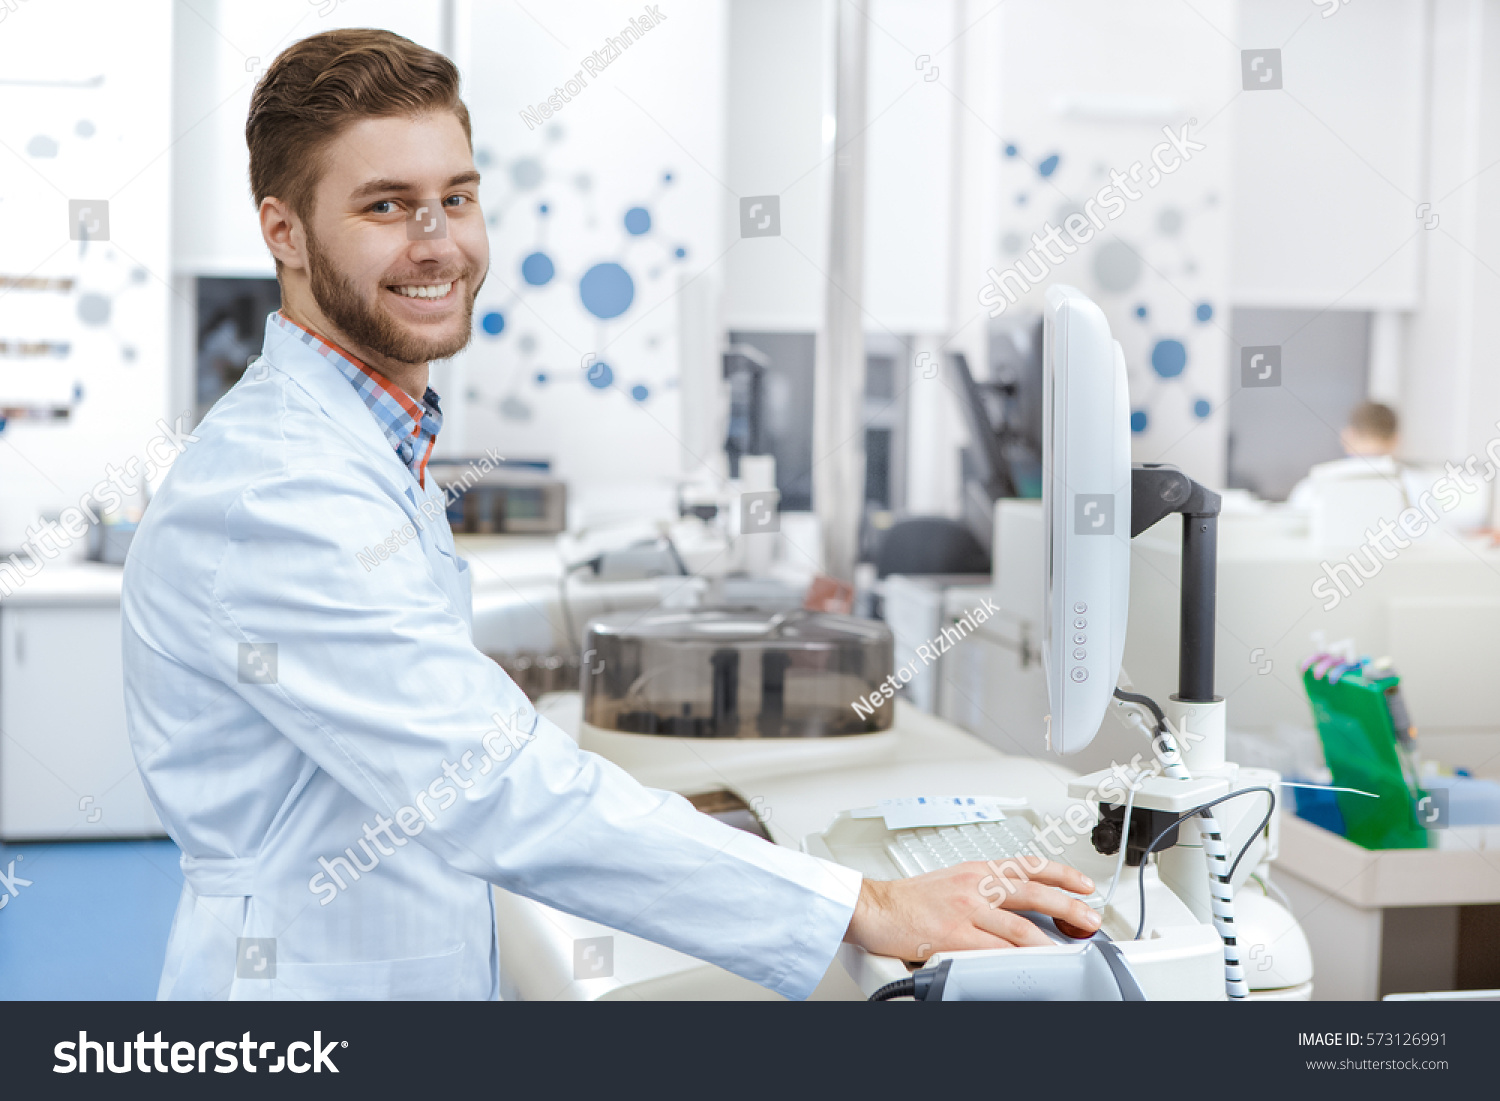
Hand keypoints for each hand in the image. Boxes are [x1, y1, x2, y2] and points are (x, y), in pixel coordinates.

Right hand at [842, 859, 1099, 960]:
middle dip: (1069, 906)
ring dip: (1050, 940)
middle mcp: (975, 885)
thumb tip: (1013, 904)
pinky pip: (994, 949)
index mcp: (976, 870)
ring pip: (1020, 926)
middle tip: (1091, 918)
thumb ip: (982, 889)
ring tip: (1070, 949)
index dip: (1061, 874)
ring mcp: (966, 910)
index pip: (1028, 866)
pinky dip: (1017, 958)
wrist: (875, 907)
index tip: (1083, 884)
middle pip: (1034, 892)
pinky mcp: (954, 935)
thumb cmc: (909, 899)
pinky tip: (1031, 964)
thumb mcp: (952, 880)